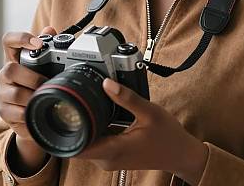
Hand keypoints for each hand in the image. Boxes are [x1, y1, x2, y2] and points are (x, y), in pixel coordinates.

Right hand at [0, 26, 56, 141]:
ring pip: (15, 93)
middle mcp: (4, 74)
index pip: (9, 41)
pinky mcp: (4, 111)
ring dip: (33, 96)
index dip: (21, 38)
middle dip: (32, 77)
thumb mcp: (44, 66)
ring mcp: (2, 93)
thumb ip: (48, 47)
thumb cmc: (37, 84)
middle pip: (10, 69)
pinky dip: (29, 112)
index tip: (38, 44)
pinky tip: (37, 110)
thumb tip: (50, 29)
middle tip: (46, 83)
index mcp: (14, 58)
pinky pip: (15, 112)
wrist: (30, 112)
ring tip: (44, 98)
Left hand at [73, 78, 208, 184]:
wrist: (181, 154)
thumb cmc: (168, 136)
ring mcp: (111, 161)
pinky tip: (98, 115)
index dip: (66, 132)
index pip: (79, 148)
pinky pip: (96, 145)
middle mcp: (109, 159)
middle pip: (78, 145)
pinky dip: (93, 131)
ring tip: (85, 106)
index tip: (62, 113)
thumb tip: (106, 82)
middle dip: (74, 124)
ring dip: (84, 127)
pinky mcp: (114, 157)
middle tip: (72, 101)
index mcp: (115, 150)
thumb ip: (127, 98)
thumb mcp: (150, 112)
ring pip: (86, 145)